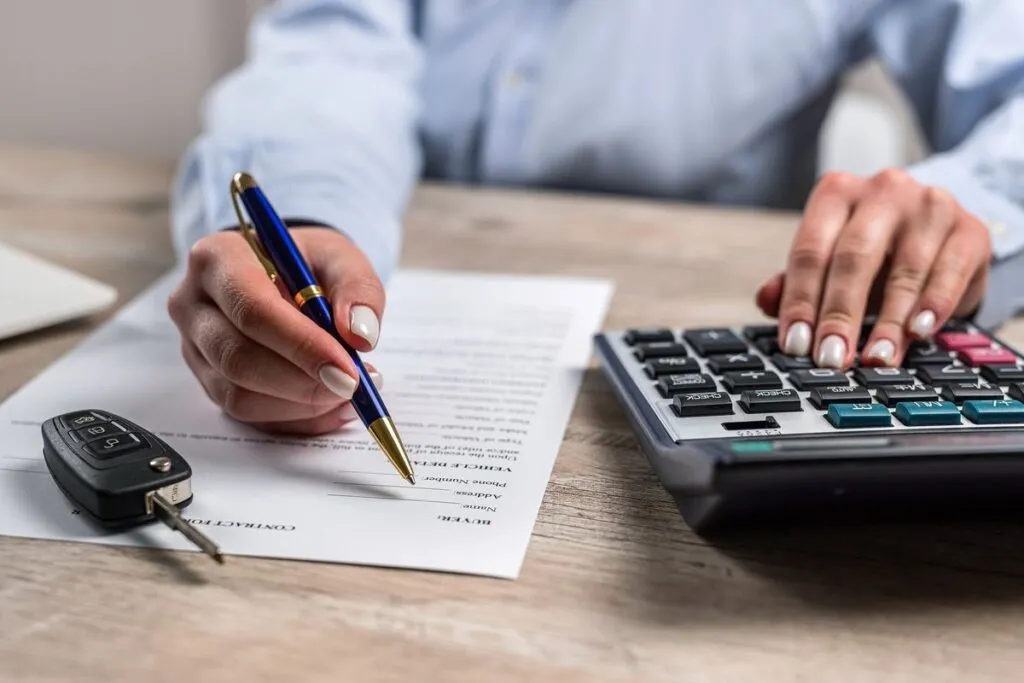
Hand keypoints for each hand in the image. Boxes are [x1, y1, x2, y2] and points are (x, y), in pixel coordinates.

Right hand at [168, 227, 383, 433]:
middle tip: (352, 387)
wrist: (286, 275)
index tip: (347, 369)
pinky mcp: (208, 381)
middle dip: (302, 382)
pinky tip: (332, 404)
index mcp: (217, 257)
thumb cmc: (308, 264)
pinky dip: (297, 417)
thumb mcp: (341, 258)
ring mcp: (195, 347)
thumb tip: (360, 335)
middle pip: (238, 358)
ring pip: (239, 394)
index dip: (301, 345)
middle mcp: (192, 303)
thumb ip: (357, 289)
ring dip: (301, 404)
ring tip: (348, 391)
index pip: (251, 308)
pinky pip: (249, 413)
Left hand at [756, 168, 991, 367]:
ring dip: (888, 322)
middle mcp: (882, 190)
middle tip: (831, 358)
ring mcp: (930, 206)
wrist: (938, 230)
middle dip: (839, 314)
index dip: (800, 301)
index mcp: (836, 193)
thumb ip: (795, 281)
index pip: (810, 251)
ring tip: (876, 358)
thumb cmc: (873, 250)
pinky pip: (949, 271)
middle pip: (853, 258)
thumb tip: (766, 301)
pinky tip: (919, 332)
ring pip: (903, 269)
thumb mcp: (831, 260)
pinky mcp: (970, 230)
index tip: (796, 344)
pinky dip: (933, 305)